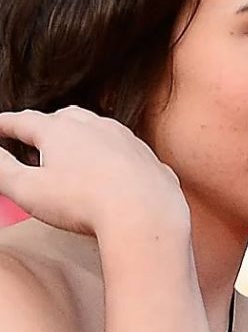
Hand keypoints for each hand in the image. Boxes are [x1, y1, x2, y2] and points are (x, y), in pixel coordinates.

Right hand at [0, 106, 188, 236]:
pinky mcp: (148, 157)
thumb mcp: (27, 189)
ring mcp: (126, 139)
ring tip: (68, 154)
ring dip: (80, 136)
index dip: (5, 124)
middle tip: (31, 140)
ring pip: (98, 128)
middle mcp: (96, 126)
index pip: (24, 121)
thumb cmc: (83, 203)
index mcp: (61, 130)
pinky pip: (124, 150)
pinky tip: (108, 169)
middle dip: (45, 126)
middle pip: (64, 117)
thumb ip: (2, 169)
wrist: (145, 214)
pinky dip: (110, 154)